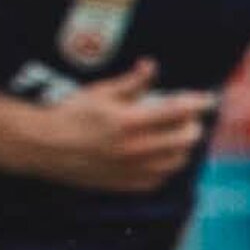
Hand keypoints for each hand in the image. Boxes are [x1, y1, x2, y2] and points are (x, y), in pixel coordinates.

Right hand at [32, 60, 215, 193]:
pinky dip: (165, 166)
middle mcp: (135, 148)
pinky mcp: (126, 184)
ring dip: (182, 147)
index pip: (179, 111)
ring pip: (177, 160)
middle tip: (187, 118)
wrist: (42, 146)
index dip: (199, 102)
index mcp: (129, 121)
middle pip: (186, 138)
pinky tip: (158, 156)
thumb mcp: (99, 92)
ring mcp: (132, 169)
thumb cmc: (69, 115)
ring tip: (175, 137)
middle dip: (193, 125)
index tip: (207, 99)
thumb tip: (151, 66)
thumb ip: (130, 82)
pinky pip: (160, 178)